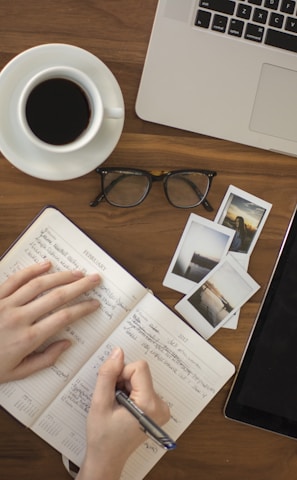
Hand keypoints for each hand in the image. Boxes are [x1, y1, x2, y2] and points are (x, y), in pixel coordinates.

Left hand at [0, 261, 99, 382]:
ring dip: (61, 276)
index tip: (94, 303)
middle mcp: (20, 318)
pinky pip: (15, 279)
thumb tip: (67, 344)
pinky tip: (46, 265)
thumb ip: (45, 359)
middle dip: (80, 286)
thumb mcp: (18, 373)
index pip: (64, 318)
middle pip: (57, 296)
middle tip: (95, 279)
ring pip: (39, 284)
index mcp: (28, 339)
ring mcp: (6, 305)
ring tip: (77, 272)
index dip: (83, 308)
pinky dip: (32, 270)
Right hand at [78, 347, 169, 479]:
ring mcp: (161, 408)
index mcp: (150, 404)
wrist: (107, 459)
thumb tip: (118, 352)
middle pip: (140, 373)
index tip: (113, 390)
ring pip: (140, 379)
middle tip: (113, 401)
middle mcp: (161, 405)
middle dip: (123, 381)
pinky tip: (123, 408)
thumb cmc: (103, 436)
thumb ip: (108, 375)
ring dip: (125, 387)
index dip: (121, 374)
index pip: (139, 368)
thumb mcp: (100, 403)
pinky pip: (143, 387)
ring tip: (117, 407)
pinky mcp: (157, 409)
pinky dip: (131, 393)